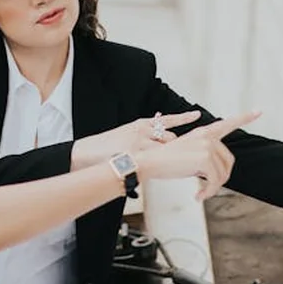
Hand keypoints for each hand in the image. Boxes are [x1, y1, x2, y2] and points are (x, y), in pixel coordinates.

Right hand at [71, 110, 203, 169]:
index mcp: (139, 124)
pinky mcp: (135, 153)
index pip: (167, 119)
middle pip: (170, 138)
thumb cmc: (103, 149)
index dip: (183, 117)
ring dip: (169, 159)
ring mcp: (139, 141)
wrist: (84, 154)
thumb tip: (156, 124)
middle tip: (179, 158)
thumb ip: (141, 133)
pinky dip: (162, 166)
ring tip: (168, 167)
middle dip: (176, 149)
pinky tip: (166, 169)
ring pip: (165, 149)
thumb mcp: (124, 135)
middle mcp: (141, 130)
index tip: (198, 114)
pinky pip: (156, 160)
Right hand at [135, 111, 261, 200]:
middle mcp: (207, 137)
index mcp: (203, 133)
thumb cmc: (164, 162)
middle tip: (208, 190)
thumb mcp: (188, 156)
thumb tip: (218, 174)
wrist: (148, 162)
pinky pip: (215, 180)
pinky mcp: (205, 157)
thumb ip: (204, 158)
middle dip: (221, 178)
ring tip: (201, 194)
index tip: (259, 111)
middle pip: (228, 161)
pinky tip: (198, 196)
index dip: (244, 117)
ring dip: (214, 188)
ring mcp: (207, 146)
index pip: (227, 124)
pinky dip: (208, 192)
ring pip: (223, 173)